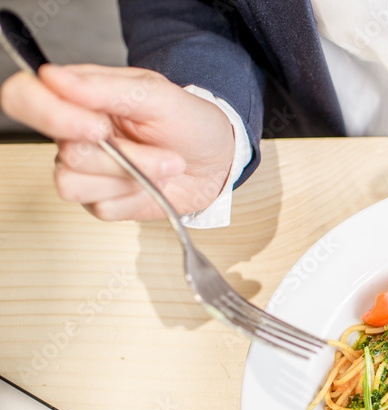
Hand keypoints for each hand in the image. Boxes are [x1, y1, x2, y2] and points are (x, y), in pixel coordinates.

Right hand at [0, 64, 234, 220]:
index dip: (51, 115)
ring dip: (133, 178)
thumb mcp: (158, 94)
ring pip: (76, 186)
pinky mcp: (102, 201)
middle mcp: (73, 134)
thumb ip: (105, 87)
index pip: (24, 97)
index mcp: (79, 97)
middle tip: (163, 150)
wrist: (218, 161)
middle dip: (124, 158)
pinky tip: (154, 185)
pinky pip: (103, 208)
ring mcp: (86, 170)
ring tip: (164, 165)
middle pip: (65, 154)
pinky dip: (138, 198)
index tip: (97, 127)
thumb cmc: (190, 122)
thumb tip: (55, 77)